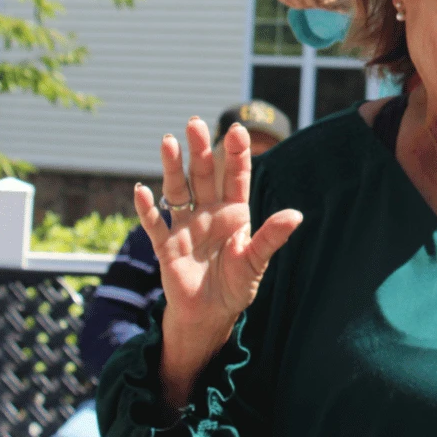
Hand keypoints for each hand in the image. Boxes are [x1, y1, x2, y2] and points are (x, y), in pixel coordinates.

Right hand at [134, 118, 300, 404]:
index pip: (236, 176)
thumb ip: (271, 238)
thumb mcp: (255, 262)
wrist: (210, 314)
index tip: (238, 129)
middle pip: (204, 175)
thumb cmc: (236, 286)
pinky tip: (140, 190)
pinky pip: (154, 224)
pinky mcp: (166, 246)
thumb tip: (296, 215)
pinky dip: (146, 209)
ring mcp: (186, 227)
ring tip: (168, 141)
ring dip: (172, 167)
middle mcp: (209, 213)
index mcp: (234, 213)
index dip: (237, 154)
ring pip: (178, 191)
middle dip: (200, 150)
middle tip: (195, 122)